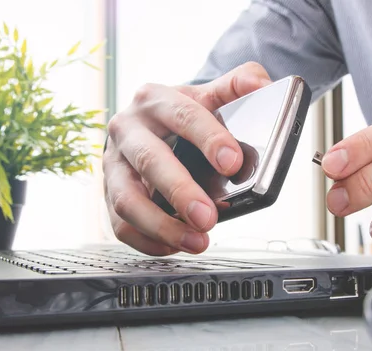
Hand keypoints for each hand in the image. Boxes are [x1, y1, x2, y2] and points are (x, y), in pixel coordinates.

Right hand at [103, 62, 271, 255]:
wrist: (148, 125)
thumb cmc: (181, 115)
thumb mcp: (207, 95)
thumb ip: (238, 85)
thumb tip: (262, 83)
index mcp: (155, 99)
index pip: (183, 114)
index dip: (209, 138)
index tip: (233, 163)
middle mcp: (128, 129)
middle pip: (149, 160)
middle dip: (180, 191)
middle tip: (208, 217)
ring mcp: (114, 164)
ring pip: (127, 200)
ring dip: (162, 226)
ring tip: (197, 240)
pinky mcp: (109, 193)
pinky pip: (120, 224)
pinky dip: (147, 241)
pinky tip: (175, 245)